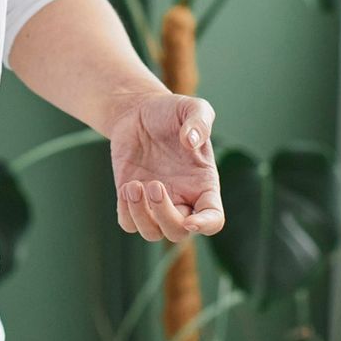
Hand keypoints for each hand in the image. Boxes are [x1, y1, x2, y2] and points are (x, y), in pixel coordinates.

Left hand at [108, 92, 223, 241]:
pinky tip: (127, 187)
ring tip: (134, 186)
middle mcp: (182, 198)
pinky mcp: (132, 198)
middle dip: (165, 216)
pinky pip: (128, 223)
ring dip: (141, 216)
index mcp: (203, 184)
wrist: (138, 111)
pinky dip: (126, 213)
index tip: (190, 222)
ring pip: (153, 233)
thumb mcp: (191, 107)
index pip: (213, 219)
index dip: (205, 226)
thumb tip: (191, 141)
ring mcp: (156, 202)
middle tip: (153, 185)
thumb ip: (200, 120)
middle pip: (179, 232)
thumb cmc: (170, 111)